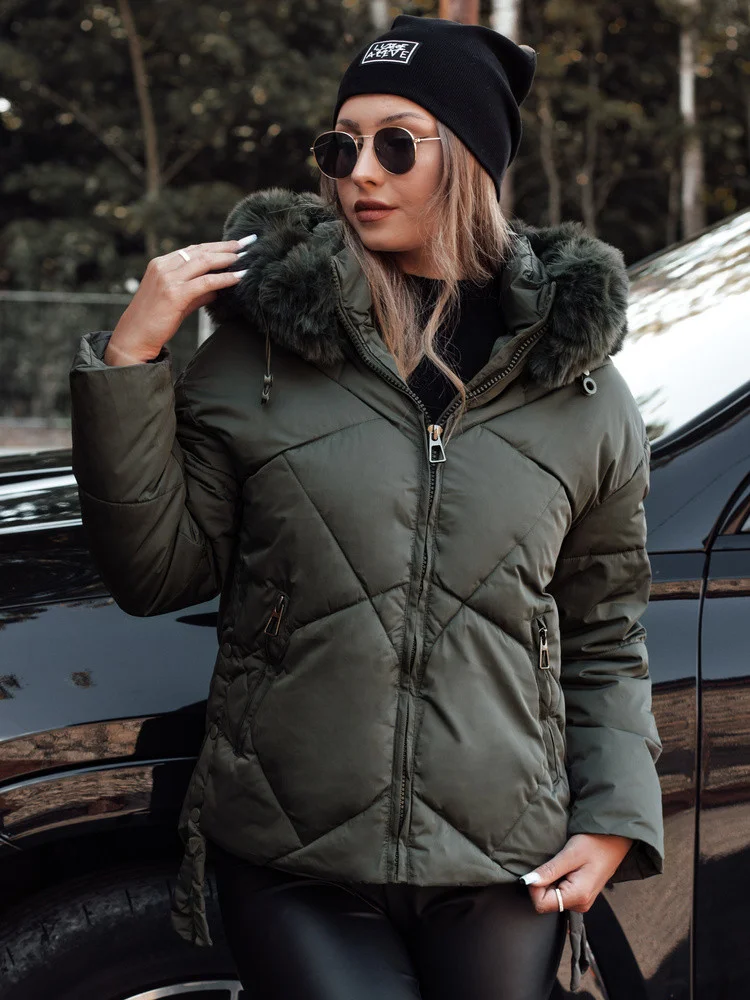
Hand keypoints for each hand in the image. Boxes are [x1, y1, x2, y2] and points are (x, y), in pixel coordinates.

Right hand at [104, 235, 256, 364]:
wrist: (134, 338)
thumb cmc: (154, 322)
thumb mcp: (178, 302)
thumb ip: (197, 293)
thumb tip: (218, 289)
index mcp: (161, 264)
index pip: (193, 250)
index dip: (215, 245)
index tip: (235, 244)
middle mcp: (163, 266)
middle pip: (200, 251)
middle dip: (226, 246)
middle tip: (247, 243)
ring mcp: (167, 279)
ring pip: (203, 262)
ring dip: (227, 258)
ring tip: (246, 256)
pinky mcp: (174, 294)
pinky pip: (205, 282)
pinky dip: (224, 279)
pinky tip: (239, 277)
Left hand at [519, 833, 632, 913]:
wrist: (615, 840)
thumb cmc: (595, 844)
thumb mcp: (570, 854)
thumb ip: (549, 871)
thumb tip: (528, 881)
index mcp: (577, 897)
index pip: (541, 904)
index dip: (535, 886)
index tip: (542, 869)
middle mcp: (580, 904)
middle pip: (546, 902)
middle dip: (544, 883)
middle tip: (556, 864)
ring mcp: (582, 901)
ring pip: (552, 898)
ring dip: (551, 881)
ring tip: (563, 865)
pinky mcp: (582, 895)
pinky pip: (561, 893)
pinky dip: (558, 881)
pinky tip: (567, 868)